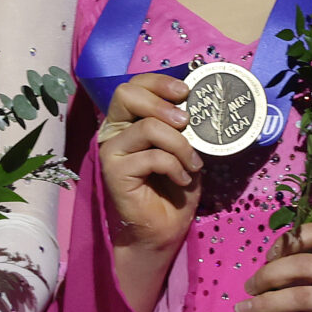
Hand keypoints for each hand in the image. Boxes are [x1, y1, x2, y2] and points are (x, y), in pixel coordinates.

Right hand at [98, 71, 202, 256]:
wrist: (163, 229)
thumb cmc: (173, 188)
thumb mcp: (185, 149)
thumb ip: (184, 127)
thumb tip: (200, 105)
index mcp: (129, 120)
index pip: (135, 85)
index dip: (160, 82)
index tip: (186, 92)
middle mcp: (115, 130)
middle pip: (126, 94)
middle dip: (162, 103)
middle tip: (186, 122)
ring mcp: (111, 150)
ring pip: (147, 127)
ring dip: (180, 145)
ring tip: (193, 163)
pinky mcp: (114, 171)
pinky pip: (152, 157)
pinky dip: (176, 167)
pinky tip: (182, 180)